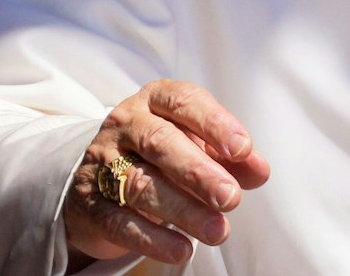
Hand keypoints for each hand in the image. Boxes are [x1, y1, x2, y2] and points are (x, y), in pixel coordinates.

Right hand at [65, 79, 272, 264]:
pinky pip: (120, 221)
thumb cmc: (159, 154)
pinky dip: (152, 239)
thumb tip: (259, 170)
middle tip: (230, 197)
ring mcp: (102, 162)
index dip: (215, 124)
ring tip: (217, 230)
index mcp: (154, 100)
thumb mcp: (195, 145)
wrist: (96, 175)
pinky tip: (182, 249)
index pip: (184, 102)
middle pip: (160, 143)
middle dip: (199, 172)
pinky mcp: (90, 203)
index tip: (243, 149)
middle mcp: (125, 124)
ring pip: (141, 185)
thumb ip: (230, 156)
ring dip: (183, 211)